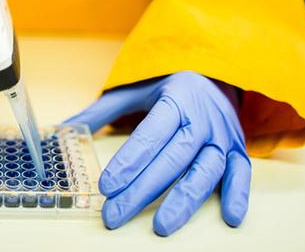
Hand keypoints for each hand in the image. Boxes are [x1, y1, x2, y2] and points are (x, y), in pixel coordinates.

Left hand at [66, 71, 250, 235]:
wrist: (216, 77)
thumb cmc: (168, 89)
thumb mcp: (134, 90)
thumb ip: (101, 110)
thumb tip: (62, 128)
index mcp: (175, 99)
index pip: (150, 134)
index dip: (129, 161)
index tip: (106, 186)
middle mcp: (201, 119)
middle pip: (172, 158)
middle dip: (142, 189)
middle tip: (115, 214)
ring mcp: (222, 136)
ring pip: (205, 171)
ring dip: (184, 201)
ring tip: (160, 227)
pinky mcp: (239, 150)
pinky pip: (242, 174)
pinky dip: (238, 195)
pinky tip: (230, 219)